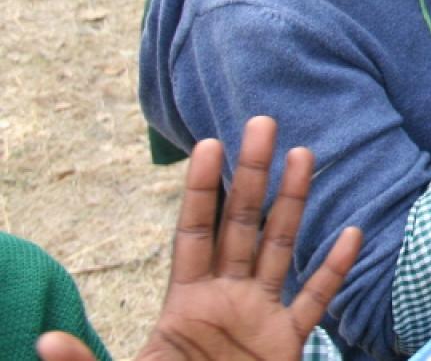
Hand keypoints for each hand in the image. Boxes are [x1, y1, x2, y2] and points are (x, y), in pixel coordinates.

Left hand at [38, 117, 361, 360]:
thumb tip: (44, 340)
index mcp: (184, 304)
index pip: (193, 233)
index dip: (200, 190)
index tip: (208, 146)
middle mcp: (225, 298)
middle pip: (242, 224)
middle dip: (252, 174)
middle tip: (261, 124)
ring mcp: (259, 317)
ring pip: (281, 247)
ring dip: (294, 202)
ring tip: (304, 155)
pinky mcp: (287, 343)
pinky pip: (315, 300)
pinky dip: (334, 269)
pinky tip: (352, 234)